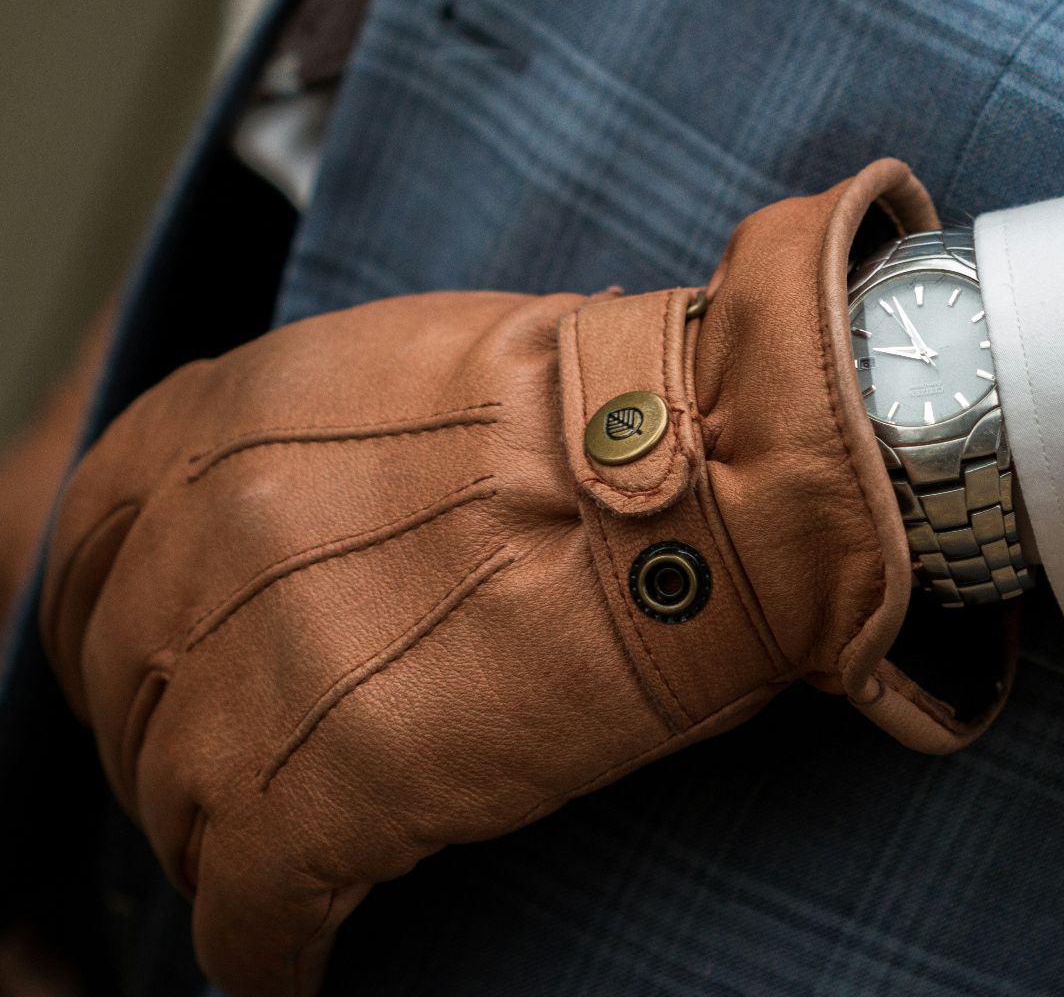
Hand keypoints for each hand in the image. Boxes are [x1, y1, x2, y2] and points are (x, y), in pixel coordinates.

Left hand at [39, 160, 1009, 996]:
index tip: (178, 677)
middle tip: (264, 774)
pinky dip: (274, 946)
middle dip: (185, 746)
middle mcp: (209, 542)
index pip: (91, 556)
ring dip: (234, 847)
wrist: (727, 469)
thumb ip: (311, 444)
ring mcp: (259, 672)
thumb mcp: (413, 371)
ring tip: (302, 866)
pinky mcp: (331, 796)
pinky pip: (250, 913)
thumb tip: (302, 526)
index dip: (134, 633)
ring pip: (181, 813)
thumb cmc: (623, 415)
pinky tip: (308, 952)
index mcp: (221, 428)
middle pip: (132, 694)